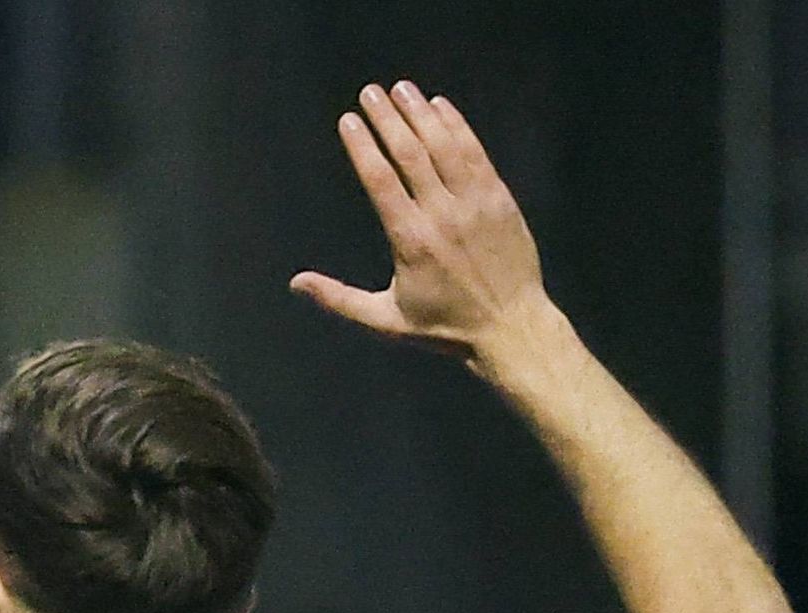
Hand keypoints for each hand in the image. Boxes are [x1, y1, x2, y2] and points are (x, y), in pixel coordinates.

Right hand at [288, 81, 551, 362]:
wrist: (511, 326)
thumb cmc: (445, 328)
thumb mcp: (386, 320)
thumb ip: (339, 299)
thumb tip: (296, 283)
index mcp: (410, 241)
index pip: (380, 181)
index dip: (363, 146)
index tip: (348, 120)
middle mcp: (442, 214)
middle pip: (410, 153)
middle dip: (387, 118)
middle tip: (370, 92)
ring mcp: (474, 202)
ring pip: (443, 146)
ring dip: (420, 113)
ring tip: (401, 89)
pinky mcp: (498, 197)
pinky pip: (474, 151)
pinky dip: (456, 125)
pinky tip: (440, 105)